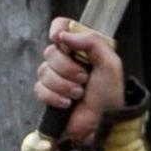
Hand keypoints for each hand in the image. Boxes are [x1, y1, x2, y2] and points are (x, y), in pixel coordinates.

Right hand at [34, 21, 126, 149]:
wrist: (104, 123)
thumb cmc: (110, 95)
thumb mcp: (110, 63)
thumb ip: (91, 42)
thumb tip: (63, 35)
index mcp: (82, 48)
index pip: (60, 26)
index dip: (57, 31)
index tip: (63, 43)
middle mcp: (67, 60)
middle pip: (50, 52)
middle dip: (67, 68)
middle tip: (84, 79)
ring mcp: (57, 77)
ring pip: (43, 71)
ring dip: (63, 85)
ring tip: (79, 94)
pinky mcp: (49, 95)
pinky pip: (39, 89)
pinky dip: (54, 97)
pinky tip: (68, 104)